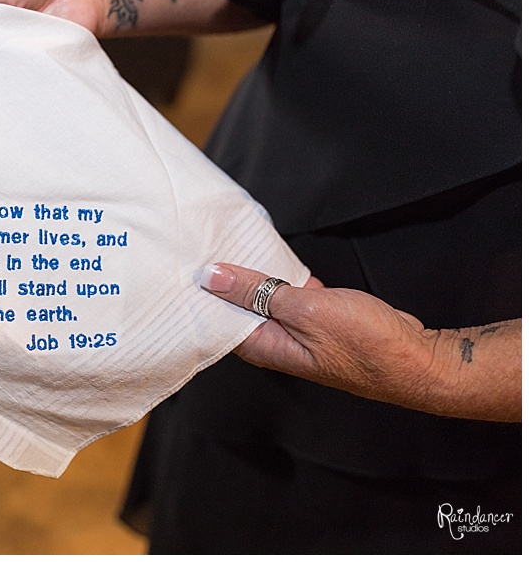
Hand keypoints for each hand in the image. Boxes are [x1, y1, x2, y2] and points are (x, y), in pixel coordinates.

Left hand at [204, 262, 519, 421]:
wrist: (418, 360)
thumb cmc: (367, 344)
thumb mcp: (305, 309)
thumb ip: (257, 292)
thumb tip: (213, 277)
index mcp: (263, 348)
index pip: (216, 320)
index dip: (201, 293)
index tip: (187, 263)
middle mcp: (276, 345)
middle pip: (238, 310)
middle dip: (223, 281)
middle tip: (206, 246)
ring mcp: (299, 335)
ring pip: (265, 302)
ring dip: (254, 278)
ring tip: (233, 246)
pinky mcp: (320, 324)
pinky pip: (290, 299)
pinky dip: (282, 281)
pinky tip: (275, 260)